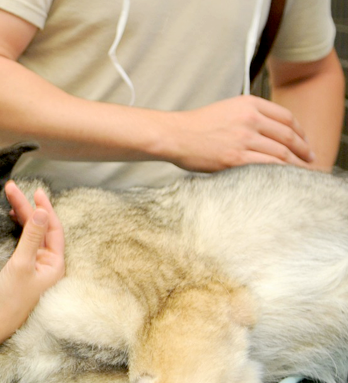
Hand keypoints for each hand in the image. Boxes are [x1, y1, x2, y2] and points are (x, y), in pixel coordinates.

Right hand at [0, 181, 63, 348]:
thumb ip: (31, 236)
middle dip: (27, 208)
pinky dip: (16, 229)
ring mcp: (34, 268)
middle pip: (40, 229)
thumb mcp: (21, 264)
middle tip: (12, 188)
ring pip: (31, 234)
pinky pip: (22, 243)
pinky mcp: (20, 271)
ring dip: (22, 217)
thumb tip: (42, 211)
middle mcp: (47, 265)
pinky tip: (10, 220)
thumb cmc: (9, 298)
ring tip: (10, 200)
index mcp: (55, 265)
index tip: (35, 191)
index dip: (45, 208)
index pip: (53, 229)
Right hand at [165, 95, 314, 171]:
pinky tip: (285, 176)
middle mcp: (250, 119)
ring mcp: (244, 139)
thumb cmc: (196, 126)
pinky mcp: (236, 158)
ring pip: (281, 152)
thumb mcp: (226, 109)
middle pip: (288, 135)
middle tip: (310, 158)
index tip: (304, 141)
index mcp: (249, 104)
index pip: (286, 117)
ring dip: (295, 163)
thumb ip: (249, 115)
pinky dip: (281, 172)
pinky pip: (268, 166)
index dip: (300, 131)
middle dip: (303, 149)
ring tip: (301, 171)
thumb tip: (268, 131)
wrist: (174, 135)